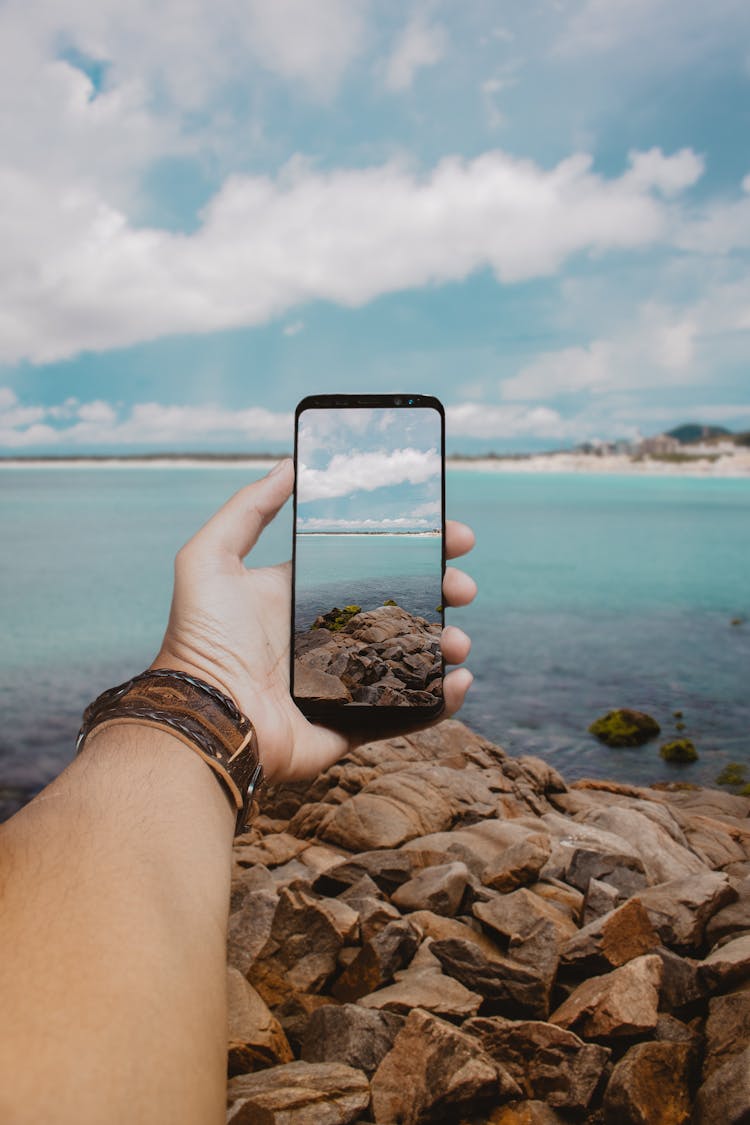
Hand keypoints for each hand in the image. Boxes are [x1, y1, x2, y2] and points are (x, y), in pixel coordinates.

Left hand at [152, 460, 475, 782]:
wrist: (206, 717)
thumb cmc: (200, 639)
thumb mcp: (209, 559)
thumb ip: (247, 508)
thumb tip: (290, 465)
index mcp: (305, 595)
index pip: (372, 563)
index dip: (413, 547)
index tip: (449, 533)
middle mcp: (329, 635)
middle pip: (403, 606)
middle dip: (441, 591)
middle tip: (463, 586)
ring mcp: (346, 681)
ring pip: (413, 658)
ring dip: (446, 645)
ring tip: (458, 640)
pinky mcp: (354, 723)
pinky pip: (408, 712)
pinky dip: (441, 700)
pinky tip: (459, 682)